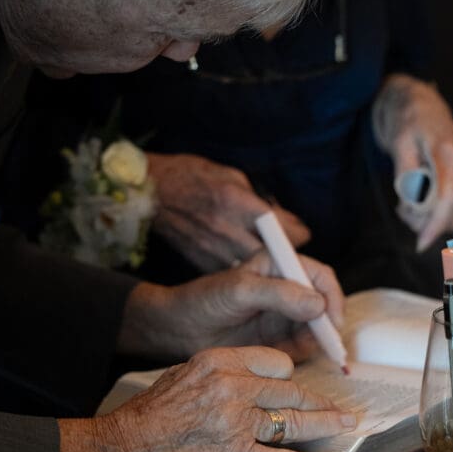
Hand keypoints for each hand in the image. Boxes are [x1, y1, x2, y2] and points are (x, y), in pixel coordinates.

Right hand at [55, 346, 353, 451]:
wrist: (125, 449)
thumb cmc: (151, 412)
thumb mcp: (185, 372)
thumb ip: (224, 371)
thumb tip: (260, 380)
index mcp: (219, 361)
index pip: (276, 361)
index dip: (286, 377)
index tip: (292, 387)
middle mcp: (232, 387)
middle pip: (290, 390)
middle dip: (314, 401)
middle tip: (336, 407)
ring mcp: (237, 423)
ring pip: (295, 421)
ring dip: (326, 424)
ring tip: (347, 424)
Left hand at [117, 247, 344, 363]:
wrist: (180, 329)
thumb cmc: (204, 300)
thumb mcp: (240, 291)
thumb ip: (279, 295)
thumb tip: (318, 304)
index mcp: (279, 265)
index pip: (319, 276)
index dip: (332, 297)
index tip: (332, 321)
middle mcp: (287, 288)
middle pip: (324, 304)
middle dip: (328, 325)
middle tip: (328, 347)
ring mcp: (284, 314)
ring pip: (316, 328)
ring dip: (316, 341)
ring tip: (297, 349)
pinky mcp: (277, 337)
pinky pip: (302, 346)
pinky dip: (302, 353)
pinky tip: (286, 356)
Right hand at [147, 152, 309, 270]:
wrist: (150, 192)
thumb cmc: (191, 177)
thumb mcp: (232, 177)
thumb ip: (260, 200)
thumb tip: (286, 220)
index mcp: (235, 202)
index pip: (279, 227)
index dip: (296, 234)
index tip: (302, 235)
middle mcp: (225, 228)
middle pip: (271, 256)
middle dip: (286, 258)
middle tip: (292, 256)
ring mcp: (212, 248)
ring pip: (253, 270)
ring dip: (266, 269)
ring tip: (271, 265)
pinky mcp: (202, 262)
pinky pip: (232, 273)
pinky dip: (243, 272)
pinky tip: (246, 266)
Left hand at [372, 74, 452, 250]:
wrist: (420, 104)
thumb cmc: (407, 120)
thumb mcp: (399, 141)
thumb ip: (406, 172)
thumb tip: (413, 201)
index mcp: (449, 154)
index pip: (448, 198)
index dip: (436, 224)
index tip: (420, 243)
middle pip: (452, 211)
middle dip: (425, 222)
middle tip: (401, 210)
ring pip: (452, 213)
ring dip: (426, 217)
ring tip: (405, 201)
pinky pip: (450, 207)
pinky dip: (431, 211)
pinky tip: (415, 199)